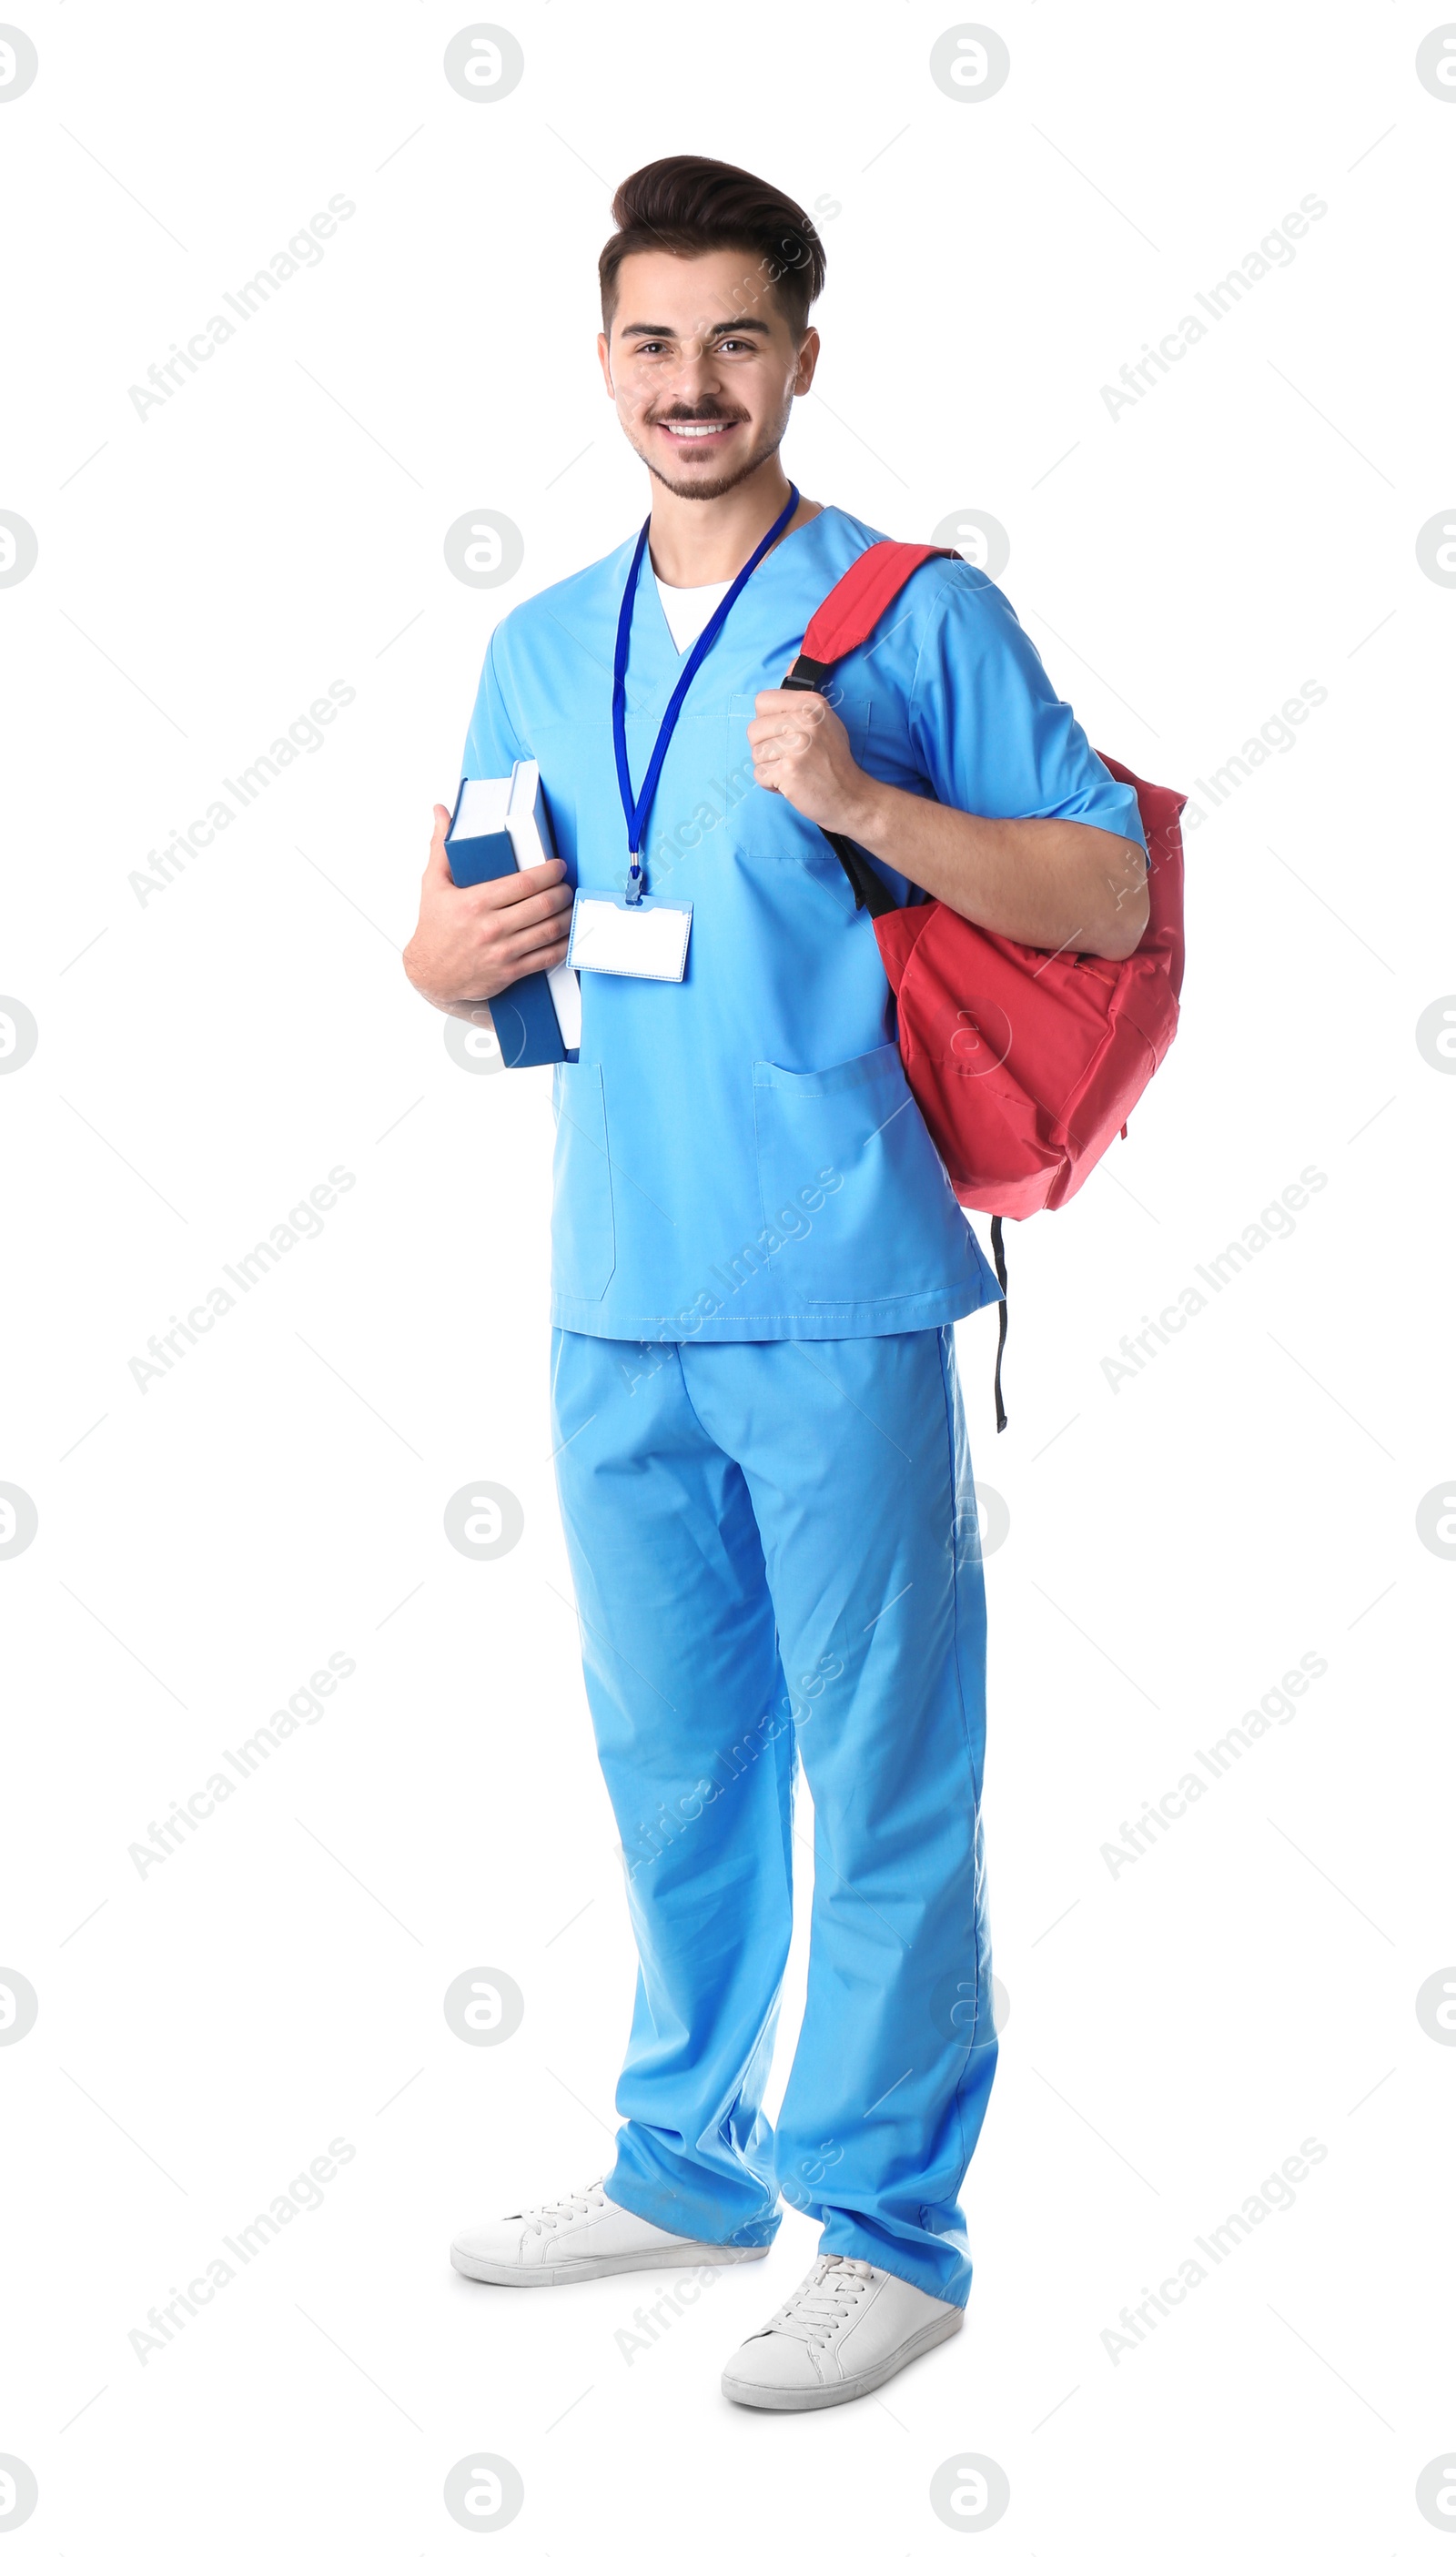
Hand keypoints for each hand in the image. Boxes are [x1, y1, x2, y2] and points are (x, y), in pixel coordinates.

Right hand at [403, 803, 573, 1008]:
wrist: (431, 974)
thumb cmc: (434, 927)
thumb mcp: (432, 884)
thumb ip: (440, 847)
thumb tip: (440, 812)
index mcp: (474, 902)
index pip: (523, 884)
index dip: (549, 873)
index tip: (558, 866)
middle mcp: (490, 928)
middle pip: (542, 905)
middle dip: (562, 892)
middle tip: (566, 885)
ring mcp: (502, 952)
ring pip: (549, 930)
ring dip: (567, 916)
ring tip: (570, 905)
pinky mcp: (510, 972)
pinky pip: (546, 957)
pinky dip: (563, 944)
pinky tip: (568, 934)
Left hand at [747, 690, 879, 835]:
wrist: (850, 796)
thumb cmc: (833, 761)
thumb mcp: (825, 722)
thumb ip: (798, 708)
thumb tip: (774, 693)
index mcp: (811, 704)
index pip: (762, 700)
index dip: (765, 721)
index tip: (781, 734)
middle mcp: (805, 720)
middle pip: (753, 730)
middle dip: (764, 748)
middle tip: (788, 758)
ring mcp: (797, 745)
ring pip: (755, 754)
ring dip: (769, 767)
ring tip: (792, 771)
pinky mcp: (788, 770)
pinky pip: (759, 774)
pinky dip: (771, 784)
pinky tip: (791, 783)